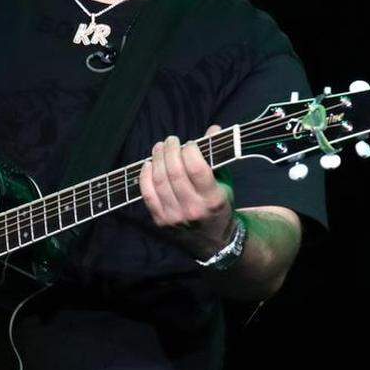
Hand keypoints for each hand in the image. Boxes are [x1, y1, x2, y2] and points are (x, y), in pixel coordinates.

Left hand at [139, 125, 234, 258]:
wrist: (213, 240)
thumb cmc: (219, 205)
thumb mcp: (225, 183)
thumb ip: (218, 156)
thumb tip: (213, 129)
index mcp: (213, 199)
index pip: (196, 168)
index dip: (190, 150)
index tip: (190, 143)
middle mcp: (193, 209)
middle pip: (174, 172)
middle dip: (170, 150)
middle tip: (171, 140)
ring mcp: (175, 216)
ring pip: (159, 180)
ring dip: (157, 159)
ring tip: (159, 147)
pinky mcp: (161, 221)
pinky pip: (147, 194)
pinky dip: (145, 176)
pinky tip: (148, 164)